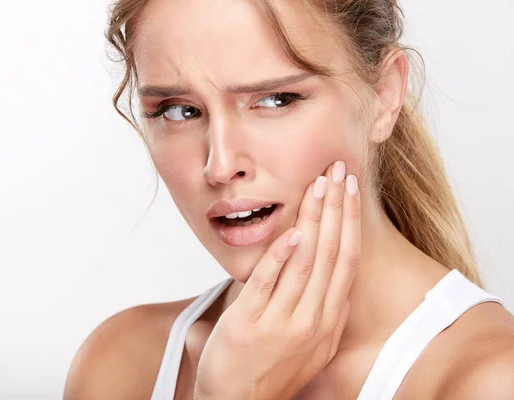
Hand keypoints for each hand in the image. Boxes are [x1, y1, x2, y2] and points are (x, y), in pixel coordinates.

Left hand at [194, 161, 360, 399]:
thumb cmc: (272, 369)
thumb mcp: (310, 343)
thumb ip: (321, 310)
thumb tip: (327, 276)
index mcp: (329, 322)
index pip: (347, 261)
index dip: (350, 222)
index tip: (350, 190)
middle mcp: (313, 322)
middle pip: (332, 254)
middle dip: (337, 208)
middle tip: (339, 171)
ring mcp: (283, 324)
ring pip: (306, 262)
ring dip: (314, 220)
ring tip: (319, 185)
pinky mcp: (250, 325)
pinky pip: (269, 284)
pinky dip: (281, 256)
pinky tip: (291, 230)